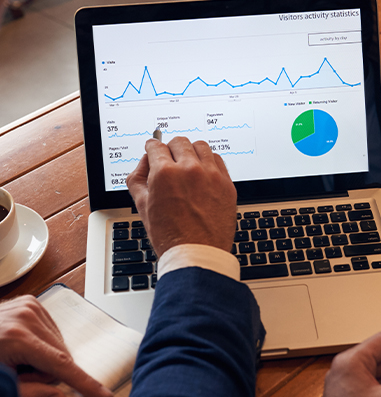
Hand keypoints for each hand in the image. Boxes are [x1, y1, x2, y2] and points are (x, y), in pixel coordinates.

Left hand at [0, 296, 112, 396]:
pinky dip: (42, 343)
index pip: (60, 365)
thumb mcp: (0, 386)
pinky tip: (22, 346)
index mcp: (18, 338)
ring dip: (45, 357)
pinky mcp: (30, 301)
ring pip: (59, 342)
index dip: (84, 383)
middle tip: (20, 375)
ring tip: (17, 359)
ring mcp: (29, 305)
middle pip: (61, 354)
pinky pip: (52, 329)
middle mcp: (27, 316)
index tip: (104, 395)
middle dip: (47, 372)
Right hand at [126, 137, 236, 255]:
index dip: (151, 147)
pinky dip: (208, 161)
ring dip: (191, 151)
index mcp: (165, 174)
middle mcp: (189, 169)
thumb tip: (144, 163)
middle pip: (179, 142)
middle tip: (169, 157)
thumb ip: (138, 179)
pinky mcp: (227, 183)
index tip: (153, 148)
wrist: (198, 254)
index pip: (156, 146)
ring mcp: (211, 175)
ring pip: (201, 146)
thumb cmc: (170, 236)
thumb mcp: (143, 207)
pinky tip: (203, 171)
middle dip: (170, 148)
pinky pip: (218, 160)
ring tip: (187, 163)